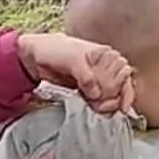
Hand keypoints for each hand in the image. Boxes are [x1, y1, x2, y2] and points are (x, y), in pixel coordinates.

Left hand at [17, 33, 134, 114]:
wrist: (33, 57)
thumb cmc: (54, 49)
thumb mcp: (72, 59)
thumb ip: (86, 76)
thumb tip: (97, 94)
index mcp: (105, 55)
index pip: (124, 73)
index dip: (124, 89)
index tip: (119, 103)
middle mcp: (104, 68)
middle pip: (120, 88)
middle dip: (115, 100)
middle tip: (103, 108)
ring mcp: (95, 80)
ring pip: (110, 96)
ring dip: (107, 106)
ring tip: (97, 109)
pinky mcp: (85, 90)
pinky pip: (97, 101)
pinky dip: (97, 107)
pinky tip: (93, 109)